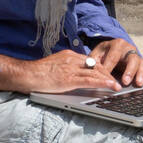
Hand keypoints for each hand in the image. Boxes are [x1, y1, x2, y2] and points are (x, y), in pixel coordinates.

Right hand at [0, 49, 121, 94]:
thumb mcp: (54, 66)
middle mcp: (71, 59)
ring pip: (95, 73)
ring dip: (108, 80)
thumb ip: (65, 67)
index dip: (101, 68)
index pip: (89, 61)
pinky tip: (110, 86)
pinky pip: (89, 81)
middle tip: (116, 81)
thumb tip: (73, 74)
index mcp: (68, 55)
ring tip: (117, 86)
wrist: (26, 75)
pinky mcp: (68, 79)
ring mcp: (70, 69)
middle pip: (95, 65)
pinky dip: (102, 83)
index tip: (108, 74)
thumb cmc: (36, 73)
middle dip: (108, 74)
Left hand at [88, 38, 142, 86]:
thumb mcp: (97, 53)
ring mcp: (136, 55)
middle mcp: (129, 48)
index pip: (113, 57)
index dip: (109, 68)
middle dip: (129, 71)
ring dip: (140, 74)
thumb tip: (90, 67)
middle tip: (125, 81)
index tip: (106, 78)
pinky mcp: (141, 61)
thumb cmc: (105, 52)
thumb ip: (93, 60)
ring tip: (138, 83)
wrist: (114, 48)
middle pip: (131, 59)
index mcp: (117, 44)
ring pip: (141, 64)